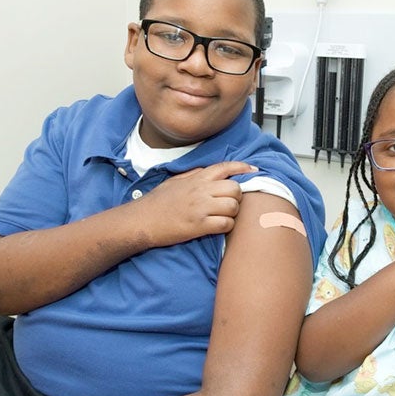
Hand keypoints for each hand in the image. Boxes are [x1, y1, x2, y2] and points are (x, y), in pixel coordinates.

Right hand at [136, 161, 257, 247]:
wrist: (141, 221)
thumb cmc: (156, 202)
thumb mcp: (175, 182)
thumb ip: (193, 175)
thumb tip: (207, 171)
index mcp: (196, 179)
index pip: (225, 168)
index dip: (242, 168)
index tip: (254, 171)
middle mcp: (200, 190)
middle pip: (235, 189)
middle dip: (236, 197)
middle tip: (228, 204)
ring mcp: (200, 208)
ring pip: (233, 206)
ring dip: (232, 213)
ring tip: (222, 217)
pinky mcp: (198, 225)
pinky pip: (225, 224)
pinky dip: (226, 227)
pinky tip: (217, 227)